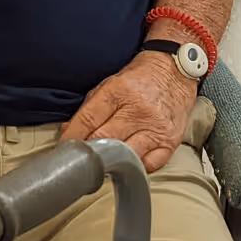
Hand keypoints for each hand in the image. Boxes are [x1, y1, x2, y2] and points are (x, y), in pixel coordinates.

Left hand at [59, 51, 198, 172]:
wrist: (176, 72)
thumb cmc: (140, 79)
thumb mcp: (110, 84)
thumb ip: (89, 108)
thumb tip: (69, 132)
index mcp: (119, 91)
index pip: (88, 119)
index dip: (72, 137)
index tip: (64, 148)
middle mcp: (138, 110)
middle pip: (105, 139)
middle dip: (88, 151)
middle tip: (78, 160)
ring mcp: (156, 127)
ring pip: (126, 156)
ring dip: (110, 163)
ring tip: (101, 164)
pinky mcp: (170, 141)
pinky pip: (150, 164)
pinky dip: (136, 168)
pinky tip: (128, 164)